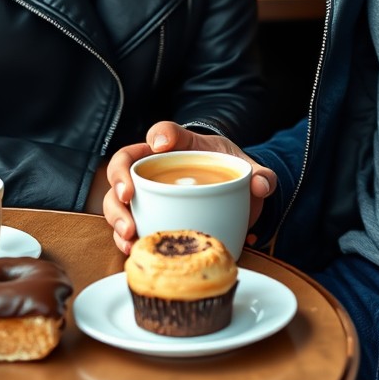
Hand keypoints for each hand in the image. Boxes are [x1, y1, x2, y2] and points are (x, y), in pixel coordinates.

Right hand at [102, 121, 276, 255]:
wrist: (231, 197)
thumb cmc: (231, 173)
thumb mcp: (246, 170)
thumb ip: (261, 174)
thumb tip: (261, 184)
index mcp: (181, 146)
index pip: (165, 131)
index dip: (160, 134)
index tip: (160, 144)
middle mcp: (156, 167)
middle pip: (125, 163)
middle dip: (119, 180)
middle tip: (128, 198)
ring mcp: (147, 193)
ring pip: (118, 196)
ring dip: (117, 214)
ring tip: (128, 234)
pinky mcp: (146, 217)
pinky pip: (126, 224)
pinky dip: (124, 237)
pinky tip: (131, 248)